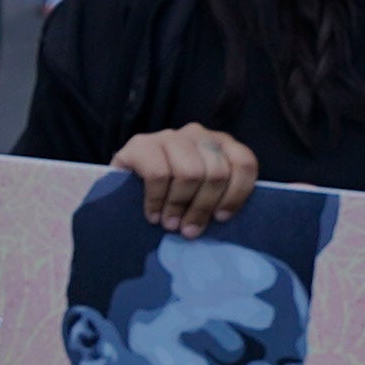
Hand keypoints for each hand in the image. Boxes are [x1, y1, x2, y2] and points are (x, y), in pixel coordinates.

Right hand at [112, 123, 256, 231]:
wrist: (120, 187)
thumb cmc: (169, 195)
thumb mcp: (200, 194)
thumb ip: (216, 197)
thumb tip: (222, 220)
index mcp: (220, 144)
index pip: (244, 163)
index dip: (236, 194)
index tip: (221, 218)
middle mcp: (197, 134)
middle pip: (216, 172)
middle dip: (203, 207)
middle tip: (189, 230)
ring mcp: (168, 136)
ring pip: (190, 173)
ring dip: (180, 205)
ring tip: (170, 224)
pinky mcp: (141, 144)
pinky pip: (158, 174)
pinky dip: (157, 200)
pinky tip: (153, 215)